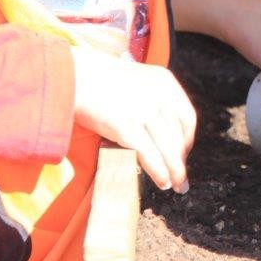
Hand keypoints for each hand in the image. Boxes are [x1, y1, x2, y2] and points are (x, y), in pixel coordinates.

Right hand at [72, 46, 196, 192]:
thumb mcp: (138, 82)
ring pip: (167, 147)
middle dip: (181, 160)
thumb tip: (164, 137)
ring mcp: (143, 110)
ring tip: (175, 185)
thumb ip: (154, 101)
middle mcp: (159, 96)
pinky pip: (148, 153)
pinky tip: (162, 181)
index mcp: (165, 83)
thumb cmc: (101, 82)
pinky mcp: (125, 125)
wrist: (72, 75)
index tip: (182, 156)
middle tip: (182, 179)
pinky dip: (158, 170)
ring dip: (174, 170)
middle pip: (178, 135)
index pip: (187, 118)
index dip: (187, 141)